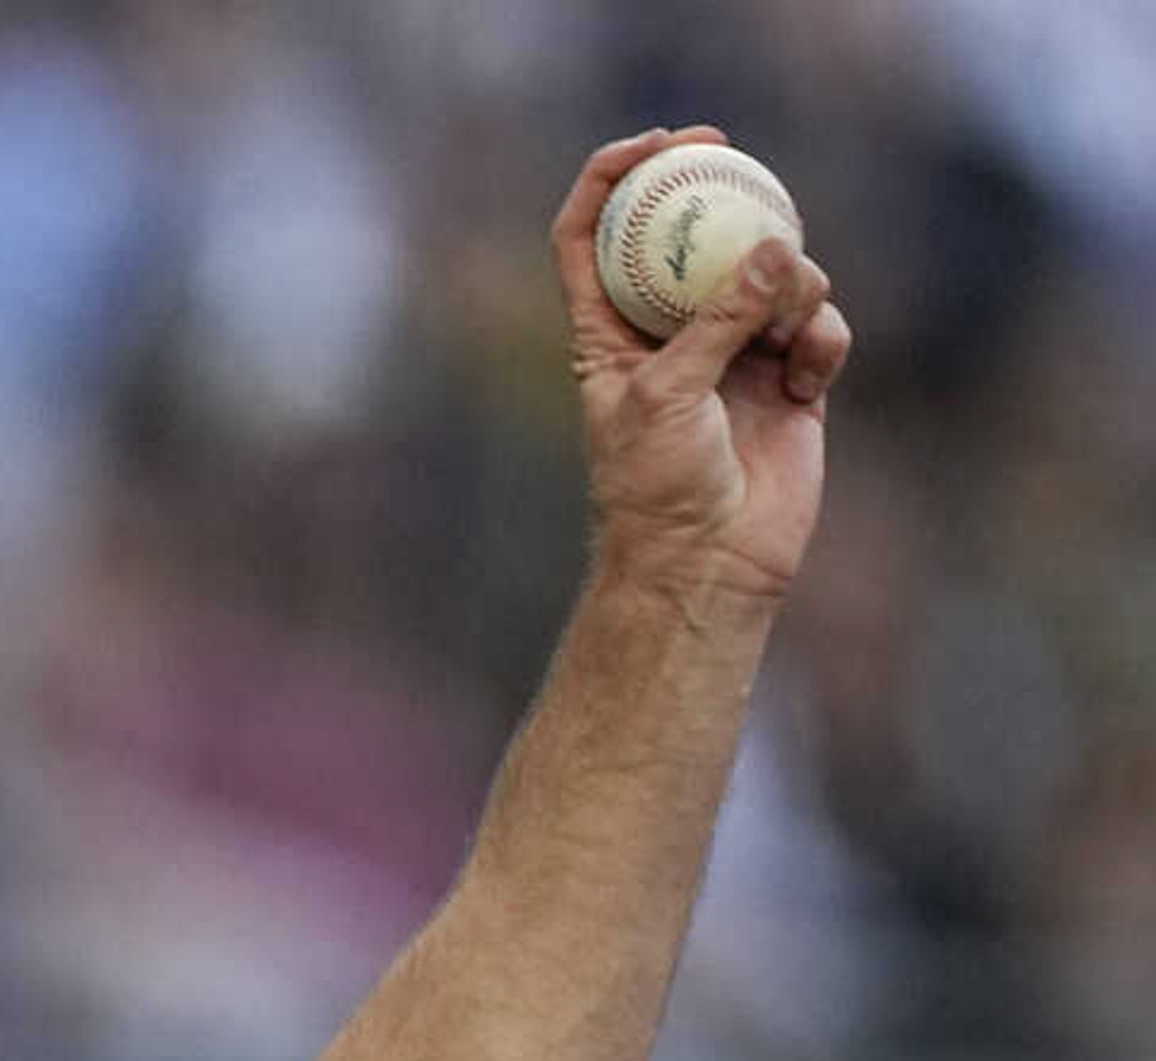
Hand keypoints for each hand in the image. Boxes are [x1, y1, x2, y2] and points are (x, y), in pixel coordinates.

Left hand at [552, 126, 853, 602]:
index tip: (658, 145)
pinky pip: (819, 326)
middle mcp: (670, 336)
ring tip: (783, 336)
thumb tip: (777, 247)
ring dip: (790, 287)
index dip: (612, 179)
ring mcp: (732, 355)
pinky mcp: (790, 380)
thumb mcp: (669, 392)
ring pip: (774, 276)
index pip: (590, 237)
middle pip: (695, 238)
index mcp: (608, 334)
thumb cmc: (658, 488)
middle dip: (726, 196)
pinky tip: (809, 375)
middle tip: (747, 163)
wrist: (707, 565)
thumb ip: (720, 317)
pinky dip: (821, 339)